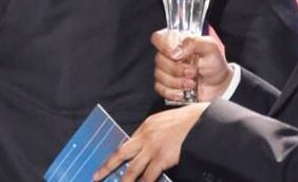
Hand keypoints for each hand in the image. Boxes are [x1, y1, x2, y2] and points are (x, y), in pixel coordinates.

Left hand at [92, 104, 208, 181]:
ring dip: (124, 180)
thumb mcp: (164, 121)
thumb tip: (146, 145)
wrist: (201, 121)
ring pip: (132, 169)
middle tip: (96, 176)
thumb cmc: (187, 121)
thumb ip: (153, 132)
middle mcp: (145, 137)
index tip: (108, 162)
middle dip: (107, 166)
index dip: (116, 155)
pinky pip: (149, 176)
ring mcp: (153, 149)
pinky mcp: (163, 159)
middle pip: (121, 154)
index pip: (127, 143)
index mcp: (145, 126)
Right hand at [151, 30, 232, 102]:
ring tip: (192, 83)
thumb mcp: (210, 47)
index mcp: (177, 42)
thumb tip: (175, 52)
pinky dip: (172, 92)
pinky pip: (160, 89)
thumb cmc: (215, 64)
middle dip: (177, 69)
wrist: (221, 86)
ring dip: (177, 82)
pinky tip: (183, 92)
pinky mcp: (167, 87)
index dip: (163, 46)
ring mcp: (166, 72)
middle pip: (159, 59)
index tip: (176, 55)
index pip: (158, 38)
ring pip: (159, 75)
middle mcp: (169, 56)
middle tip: (192, 72)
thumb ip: (192, 43)